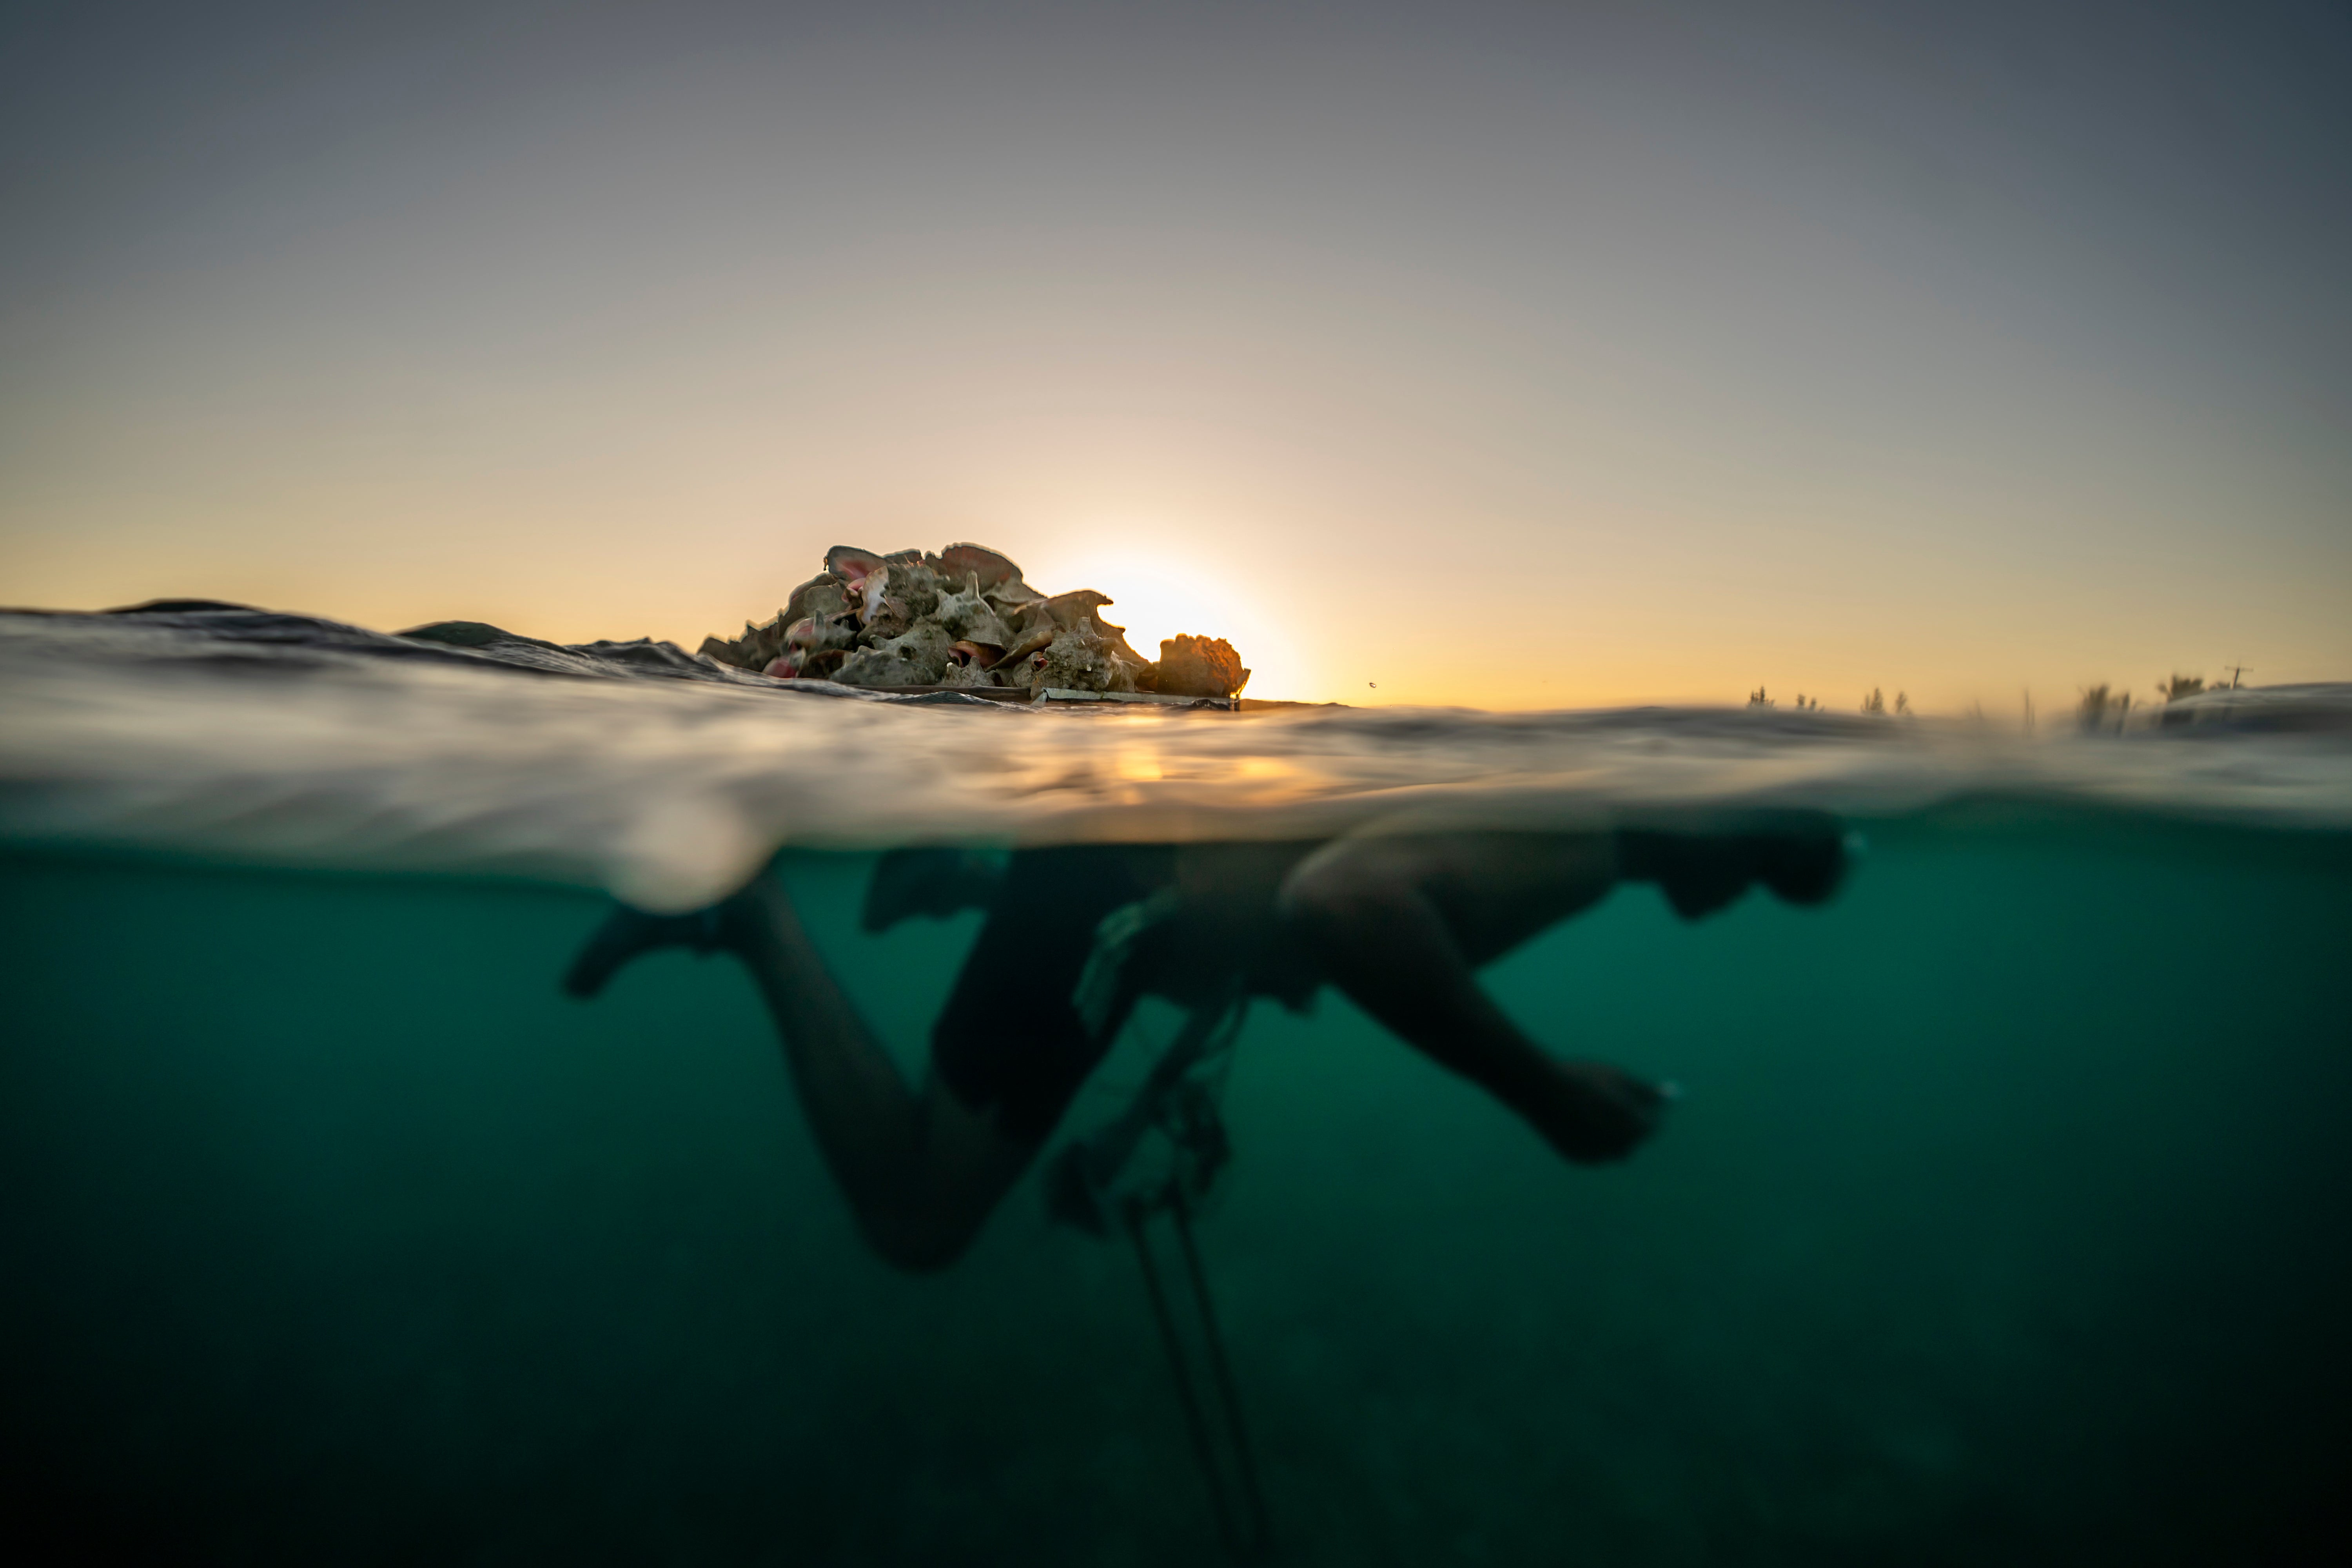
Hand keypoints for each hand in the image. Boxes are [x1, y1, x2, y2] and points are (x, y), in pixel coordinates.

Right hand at [1534, 1059, 1669, 1163]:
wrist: (1541, 1089)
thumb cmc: (1583, 1080)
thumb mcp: (1618, 1078)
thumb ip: (1645, 1091)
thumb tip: (1665, 1097)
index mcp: (1634, 1128)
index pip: (1651, 1126)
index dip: (1645, 1113)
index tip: (1637, 1103)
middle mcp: (1619, 1148)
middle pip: (1632, 1140)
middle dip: (1626, 1126)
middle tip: (1614, 1107)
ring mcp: (1596, 1156)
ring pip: (1610, 1147)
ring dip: (1607, 1133)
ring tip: (1588, 1108)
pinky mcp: (1576, 1159)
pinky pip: (1590, 1150)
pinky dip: (1588, 1138)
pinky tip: (1573, 1119)